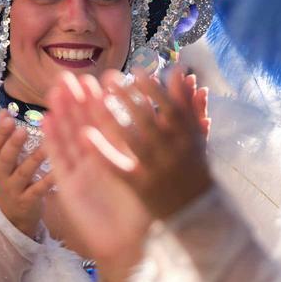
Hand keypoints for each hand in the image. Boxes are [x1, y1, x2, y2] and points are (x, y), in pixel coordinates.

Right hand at [0, 112, 53, 238]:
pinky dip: (48, 180)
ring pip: (24, 173)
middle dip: (12, 144)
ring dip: (34, 159)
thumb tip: (5, 110)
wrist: (12, 218)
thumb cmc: (13, 181)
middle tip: (21, 130)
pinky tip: (58, 171)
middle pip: (5, 159)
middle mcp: (3, 175)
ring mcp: (14, 190)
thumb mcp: (5, 161)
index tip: (7, 116)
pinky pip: (39, 190)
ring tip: (46, 145)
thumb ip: (6, 138)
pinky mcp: (28, 202)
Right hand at [42, 77, 150, 281]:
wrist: (130, 245)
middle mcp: (97, 161)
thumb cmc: (145, 212)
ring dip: (61, 114)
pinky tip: (45, 120)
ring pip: (69, 138)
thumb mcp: (150, 173)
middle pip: (83, 126)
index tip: (95, 79)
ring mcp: (80, 172)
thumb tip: (163, 117)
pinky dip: (51, 140)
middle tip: (69, 77)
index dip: (99, 102)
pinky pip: (58, 160)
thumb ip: (152, 145)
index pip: (106, 124)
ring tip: (55, 90)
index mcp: (117, 156)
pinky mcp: (67, 187)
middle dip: (76, 102)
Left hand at [75, 68, 213, 220]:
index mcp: (185, 134)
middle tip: (107, 77)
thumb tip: (180, 70)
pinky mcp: (139, 186)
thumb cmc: (193, 166)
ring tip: (94, 98)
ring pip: (129, 138)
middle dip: (126, 95)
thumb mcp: (195, 135)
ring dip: (110, 116)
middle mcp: (170, 149)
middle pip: (145, 118)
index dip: (151, 87)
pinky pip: (116, 167)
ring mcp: (154, 168)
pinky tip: (84, 135)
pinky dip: (100, 151)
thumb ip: (187, 103)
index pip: (168, 105)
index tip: (135, 71)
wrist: (197, 211)